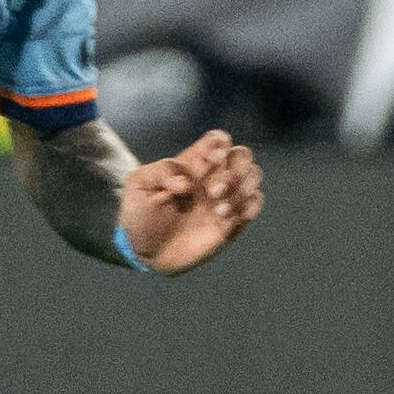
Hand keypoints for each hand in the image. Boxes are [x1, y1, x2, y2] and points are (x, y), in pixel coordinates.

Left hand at [118, 128, 263, 271]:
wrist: (145, 252)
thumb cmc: (140, 214)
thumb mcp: (139, 185)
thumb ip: (161, 170)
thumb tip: (187, 180)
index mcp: (193, 164)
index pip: (218, 141)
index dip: (220, 144)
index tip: (210, 159)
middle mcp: (213, 178)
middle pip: (242, 156)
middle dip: (236, 167)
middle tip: (213, 190)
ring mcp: (225, 200)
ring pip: (254, 178)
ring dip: (242, 188)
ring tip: (217, 208)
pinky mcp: (233, 223)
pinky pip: (254, 206)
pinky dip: (247, 207)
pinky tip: (223, 219)